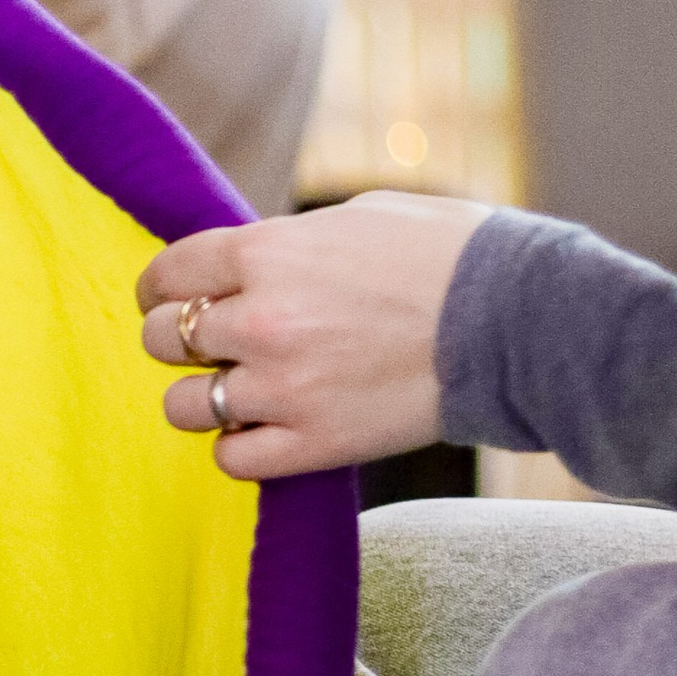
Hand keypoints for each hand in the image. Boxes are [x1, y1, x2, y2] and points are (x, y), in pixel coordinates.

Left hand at [137, 191, 490, 478]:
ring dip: (200, 398)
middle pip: (162, 339)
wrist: (516, 320)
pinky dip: (238, 447)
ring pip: (184, 406)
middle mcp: (262, 320)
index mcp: (268, 252)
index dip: (159, 287)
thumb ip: (290, 242)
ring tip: (231, 393)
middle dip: (176, 339)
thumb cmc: (449, 254)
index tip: (162, 297)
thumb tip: (255, 258)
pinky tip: (263, 431)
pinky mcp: (314, 444)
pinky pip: (233, 459)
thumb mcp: (359, 216)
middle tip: (204, 345)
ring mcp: (284, 388)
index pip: (169, 272)